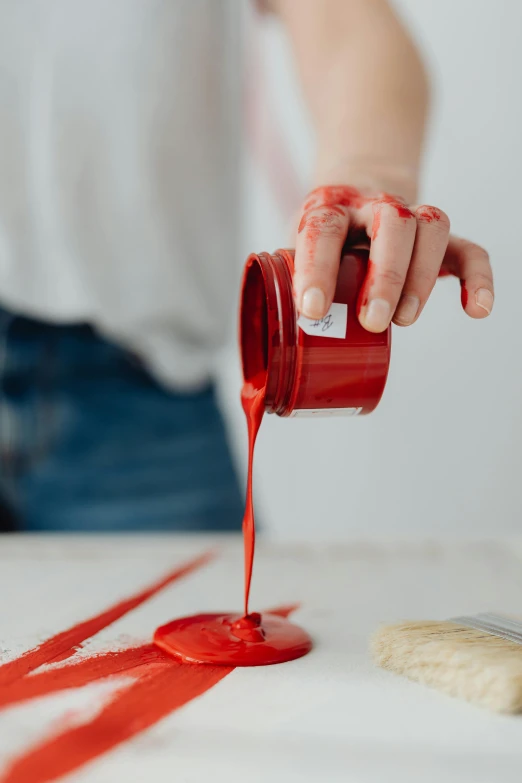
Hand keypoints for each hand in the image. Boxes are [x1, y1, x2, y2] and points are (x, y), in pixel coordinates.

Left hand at [293, 185, 493, 331]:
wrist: (359, 190)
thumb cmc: (323, 235)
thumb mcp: (295, 246)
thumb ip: (286, 281)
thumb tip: (267, 344)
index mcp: (330, 207)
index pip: (323, 230)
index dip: (316, 269)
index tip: (311, 312)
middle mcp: (374, 206)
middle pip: (391, 223)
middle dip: (385, 275)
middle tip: (373, 321)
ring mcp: (412, 217)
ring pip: (431, 228)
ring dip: (421, 276)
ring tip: (404, 320)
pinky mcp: (441, 238)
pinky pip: (469, 250)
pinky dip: (478, 278)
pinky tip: (476, 309)